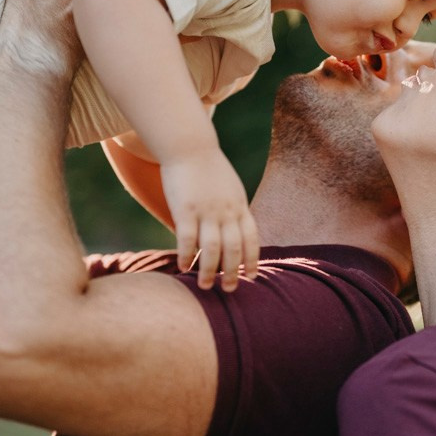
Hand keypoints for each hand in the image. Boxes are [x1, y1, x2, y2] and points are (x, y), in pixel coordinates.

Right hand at [160, 148, 259, 290]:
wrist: (190, 145)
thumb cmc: (208, 167)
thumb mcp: (230, 187)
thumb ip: (233, 208)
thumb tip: (233, 229)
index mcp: (239, 206)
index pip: (252, 238)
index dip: (252, 259)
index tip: (251, 276)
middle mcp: (227, 211)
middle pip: (234, 249)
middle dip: (233, 272)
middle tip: (229, 289)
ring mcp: (207, 210)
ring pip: (212, 248)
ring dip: (210, 270)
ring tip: (205, 285)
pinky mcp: (185, 209)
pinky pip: (187, 238)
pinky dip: (186, 255)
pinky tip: (183, 266)